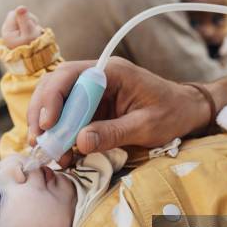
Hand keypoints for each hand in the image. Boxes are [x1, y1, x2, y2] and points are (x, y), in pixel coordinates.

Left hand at [1, 6, 42, 48]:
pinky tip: (32, 35)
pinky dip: (30, 27)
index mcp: (7, 31)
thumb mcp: (29, 32)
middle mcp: (7, 31)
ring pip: (22, 19)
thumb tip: (20, 6)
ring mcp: (11, 33)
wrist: (36, 61)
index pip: (15, 13)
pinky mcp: (16, 34)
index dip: (25, 17)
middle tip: (33, 31)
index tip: (30, 27)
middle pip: (18, 15)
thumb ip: (24, 19)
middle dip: (28, 20)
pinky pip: (24, 24)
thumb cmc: (32, 48)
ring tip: (34, 34)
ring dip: (30, 24)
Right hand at [27, 57, 212, 166]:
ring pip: (58, 104)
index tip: (48, 126)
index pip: (69, 76)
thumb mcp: (146, 126)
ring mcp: (93, 93)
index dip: (52, 99)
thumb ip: (113, 133)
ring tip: (49, 153)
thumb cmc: (172, 113)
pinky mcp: (94, 109)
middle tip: (37, 142)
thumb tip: (79, 142)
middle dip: (42, 114)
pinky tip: (63, 154)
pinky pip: (69, 119)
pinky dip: (62, 136)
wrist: (188, 112)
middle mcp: (97, 78)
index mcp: (111, 72)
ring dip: (49, 128)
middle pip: (55, 87)